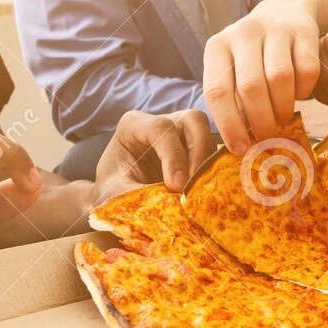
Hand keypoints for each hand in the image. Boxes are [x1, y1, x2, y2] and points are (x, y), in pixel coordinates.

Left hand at [95, 109, 215, 197]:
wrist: (116, 199)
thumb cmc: (111, 192)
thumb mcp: (115, 195)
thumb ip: (138, 196)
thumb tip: (168, 206)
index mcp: (134, 125)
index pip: (161, 129)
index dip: (173, 155)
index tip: (176, 185)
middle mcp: (162, 122)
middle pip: (192, 121)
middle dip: (199, 153)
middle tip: (195, 187)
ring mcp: (183, 133)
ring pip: (208, 135)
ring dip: (209, 164)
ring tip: (202, 193)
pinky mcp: (197, 148)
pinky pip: (215, 153)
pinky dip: (216, 170)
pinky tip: (211, 191)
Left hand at [203, 0, 327, 153]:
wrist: (285, 10)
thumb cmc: (253, 54)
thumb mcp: (233, 69)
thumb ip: (233, 99)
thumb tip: (242, 145)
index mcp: (217, 46)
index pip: (217, 91)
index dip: (229, 125)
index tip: (241, 149)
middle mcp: (243, 33)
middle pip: (250, 87)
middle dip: (261, 120)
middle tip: (267, 136)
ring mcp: (275, 29)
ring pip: (280, 79)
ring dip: (283, 108)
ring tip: (282, 118)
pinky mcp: (304, 30)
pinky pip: (307, 70)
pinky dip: (305, 91)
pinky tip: (299, 94)